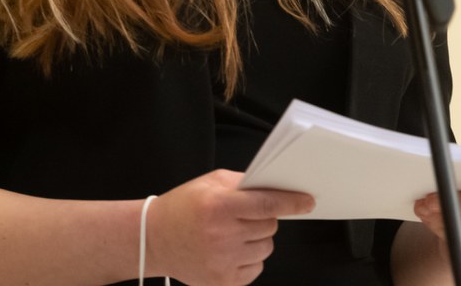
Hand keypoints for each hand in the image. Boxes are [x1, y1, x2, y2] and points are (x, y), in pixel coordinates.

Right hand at [147, 169, 314, 284]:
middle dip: (263, 219)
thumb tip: (275, 188)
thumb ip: (244, 184)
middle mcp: (222, 235)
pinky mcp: (222, 281)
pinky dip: (249, 259)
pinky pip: (256, 268)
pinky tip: (229, 250)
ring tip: (233, 234)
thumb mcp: (211, 183)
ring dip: (257, 239)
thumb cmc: (183, 207)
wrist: (153, 239)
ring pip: (266, 248)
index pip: (267, 204)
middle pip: (270, 226)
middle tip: (243, 216)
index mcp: (219, 206)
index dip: (292, 202)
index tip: (307, 201)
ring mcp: (222, 261)